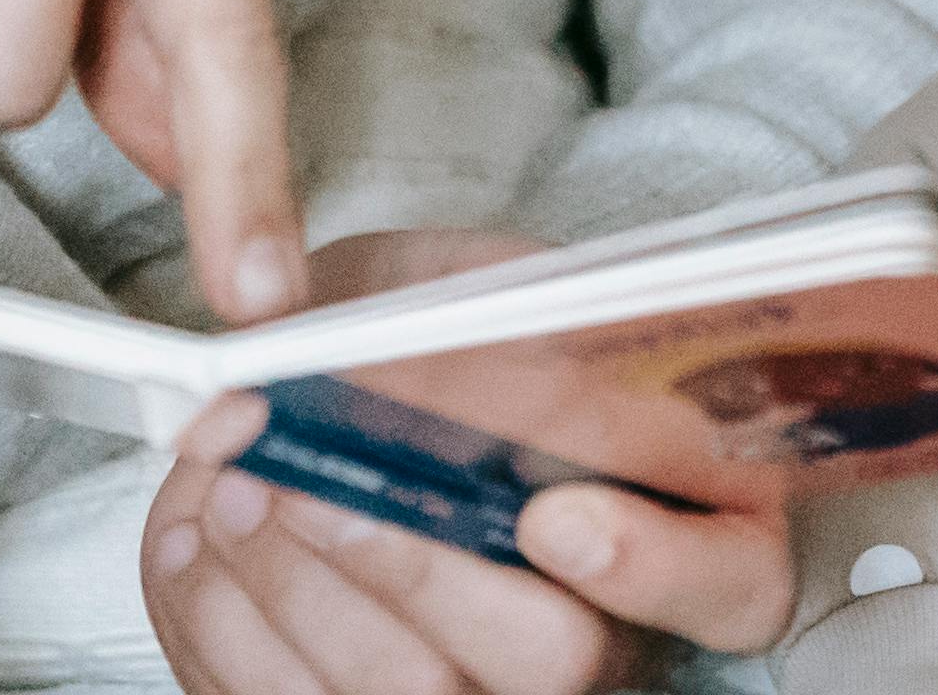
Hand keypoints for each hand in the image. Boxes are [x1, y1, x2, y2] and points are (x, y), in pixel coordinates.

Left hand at [141, 237, 796, 694]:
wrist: (341, 382)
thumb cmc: (436, 340)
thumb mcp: (472, 282)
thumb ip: (470, 307)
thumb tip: (423, 348)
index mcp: (686, 515)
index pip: (732, 589)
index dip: (656, 568)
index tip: (554, 515)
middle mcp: (605, 632)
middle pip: (552, 663)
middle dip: (417, 572)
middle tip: (321, 486)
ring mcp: (489, 689)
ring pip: (412, 694)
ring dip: (302, 593)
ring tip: (242, 490)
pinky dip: (228, 627)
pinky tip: (205, 540)